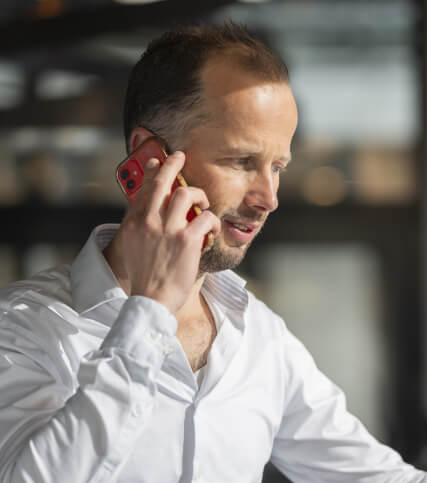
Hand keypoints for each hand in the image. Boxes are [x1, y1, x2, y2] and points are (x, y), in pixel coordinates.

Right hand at [115, 152, 220, 312]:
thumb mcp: (133, 246)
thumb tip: (148, 210)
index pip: (144, 188)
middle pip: (163, 182)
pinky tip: (211, 228)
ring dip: (199, 195)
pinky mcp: (187, 240)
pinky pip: (206, 217)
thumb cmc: (146, 276)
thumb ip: (141, 226)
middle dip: (172, 164)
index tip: (159, 161)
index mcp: (135, 222)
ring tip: (204, 203)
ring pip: (186, 194)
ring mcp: (168, 229)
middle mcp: (149, 220)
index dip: (153, 171)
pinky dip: (211, 220)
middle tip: (180, 157)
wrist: (151, 299)